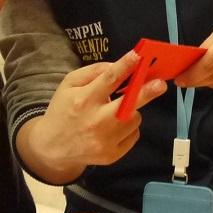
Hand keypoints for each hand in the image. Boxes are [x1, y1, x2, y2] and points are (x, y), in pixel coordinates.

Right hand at [33, 51, 166, 176]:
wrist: (52, 147)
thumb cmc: (64, 110)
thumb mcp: (69, 85)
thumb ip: (93, 72)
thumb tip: (118, 65)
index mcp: (83, 100)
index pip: (108, 79)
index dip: (125, 66)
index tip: (139, 56)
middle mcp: (95, 121)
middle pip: (128, 105)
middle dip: (146, 93)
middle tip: (160, 84)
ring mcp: (105, 141)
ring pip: (134, 119)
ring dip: (131, 111)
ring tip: (116, 112)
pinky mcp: (112, 155)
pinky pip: (133, 135)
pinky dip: (128, 128)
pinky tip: (114, 128)